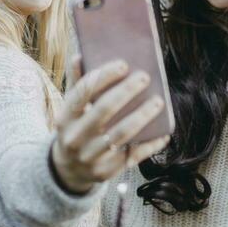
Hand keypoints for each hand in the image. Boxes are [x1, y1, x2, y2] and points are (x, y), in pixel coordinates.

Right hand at [51, 54, 170, 192]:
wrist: (68, 169)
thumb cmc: (76, 128)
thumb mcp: (71, 109)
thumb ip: (77, 84)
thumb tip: (80, 54)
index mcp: (64, 117)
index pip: (83, 92)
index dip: (104, 76)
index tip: (124, 64)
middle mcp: (75, 138)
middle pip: (104, 110)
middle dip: (127, 91)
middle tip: (144, 77)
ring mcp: (90, 157)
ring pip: (121, 134)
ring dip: (142, 116)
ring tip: (158, 101)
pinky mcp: (106, 172)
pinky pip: (133, 156)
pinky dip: (150, 144)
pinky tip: (163, 133)